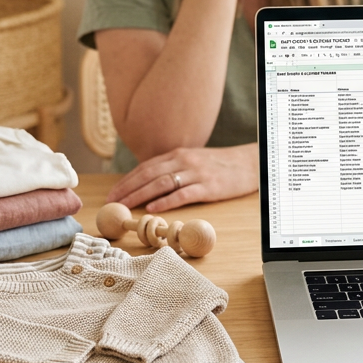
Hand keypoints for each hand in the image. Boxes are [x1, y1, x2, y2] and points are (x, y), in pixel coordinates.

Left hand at [106, 143, 258, 212]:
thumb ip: (173, 168)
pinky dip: (166, 201)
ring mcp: (196, 173)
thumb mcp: (193, 161)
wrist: (249, 163)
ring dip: (140, 195)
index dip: (127, 180)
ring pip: (162, 184)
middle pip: (149, 175)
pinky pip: (183, 194)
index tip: (112, 193)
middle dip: (128, 189)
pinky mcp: (209, 187)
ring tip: (126, 206)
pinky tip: (153, 208)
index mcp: (178, 154)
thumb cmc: (219, 166)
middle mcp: (184, 161)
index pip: (146, 167)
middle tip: (112, 203)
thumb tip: (149, 183)